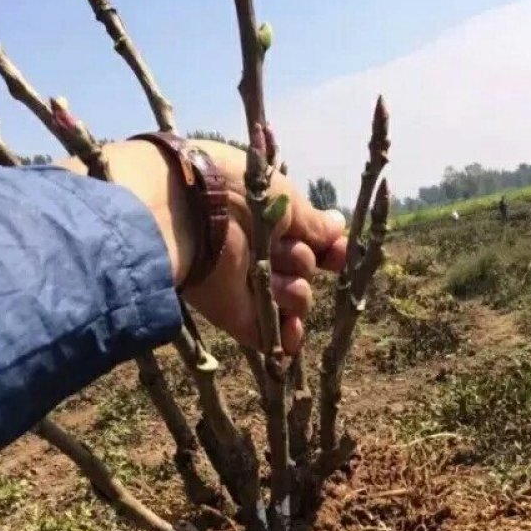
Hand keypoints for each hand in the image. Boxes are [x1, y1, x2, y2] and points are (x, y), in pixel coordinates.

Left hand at [60, 140, 346, 355]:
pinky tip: (292, 337)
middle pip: (304, 267)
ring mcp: (248, 286)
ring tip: (278, 283)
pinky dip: (285, 338)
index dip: (329, 248)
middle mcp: (258, 251)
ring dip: (296, 293)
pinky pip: (271, 335)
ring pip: (295, 299)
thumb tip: (341, 227)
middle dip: (303, 262)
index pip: (309, 238)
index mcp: (266, 216)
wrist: (188, 217)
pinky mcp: (237, 316)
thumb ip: (314, 222)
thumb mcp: (284, 199)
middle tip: (283, 251)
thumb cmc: (235, 192)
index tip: (340, 253)